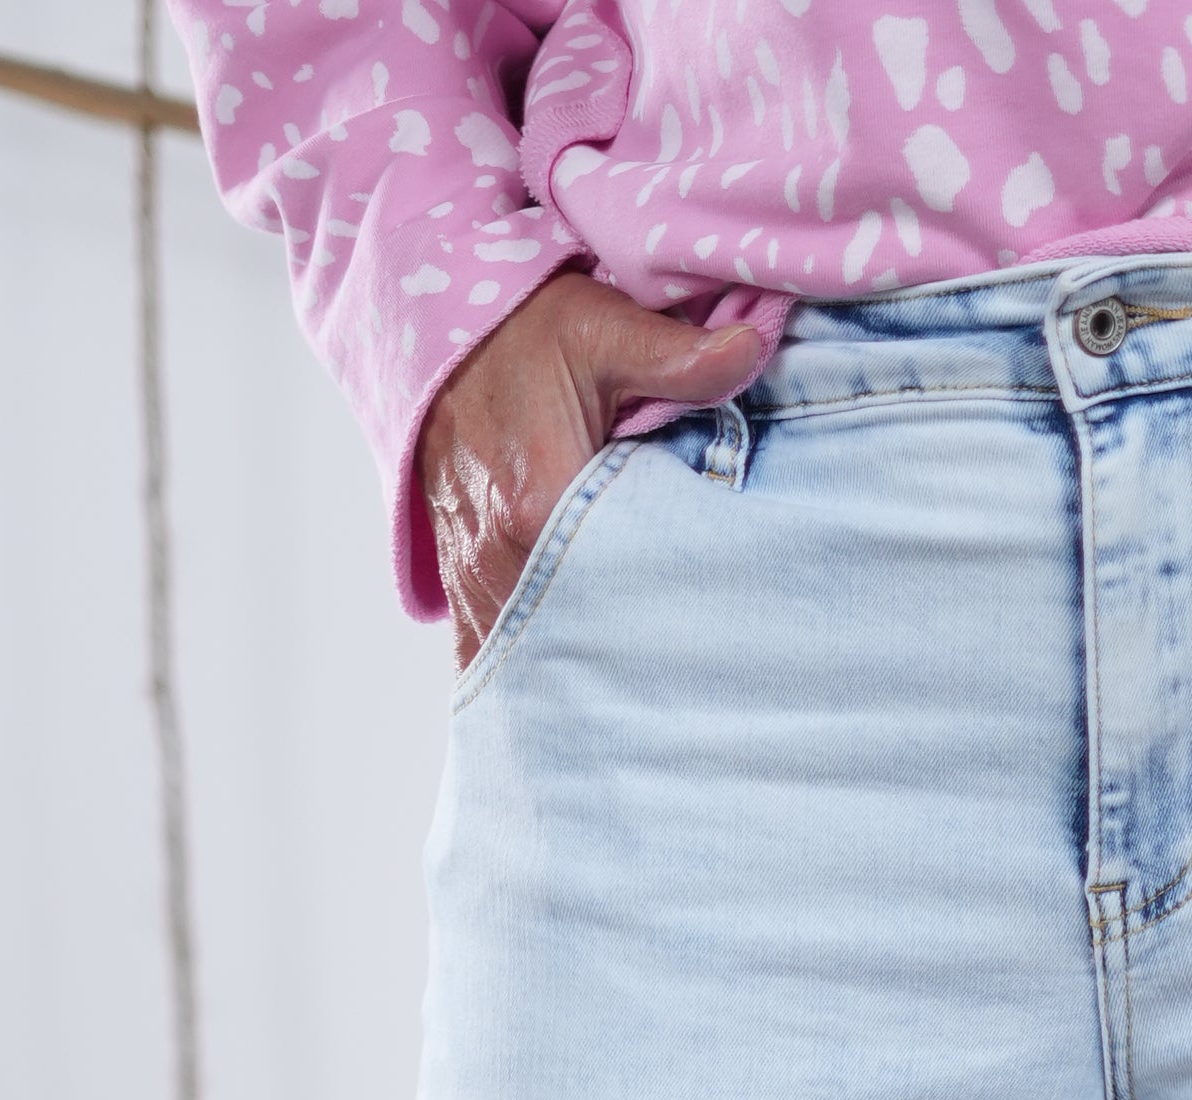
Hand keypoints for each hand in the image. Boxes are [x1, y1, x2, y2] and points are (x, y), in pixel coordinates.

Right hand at [418, 272, 767, 667]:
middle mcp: (500, 557)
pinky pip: (502, 653)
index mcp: (539, 503)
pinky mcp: (465, 589)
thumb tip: (747, 352)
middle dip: (642, 644)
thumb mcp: (603, 328)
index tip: (722, 608)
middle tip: (698, 653)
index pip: (625, 583)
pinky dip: (547, 666)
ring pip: (548, 655)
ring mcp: (475, 580)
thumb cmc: (526, 332)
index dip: (678, 600)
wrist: (444, 342)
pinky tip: (586, 678)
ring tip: (651, 670)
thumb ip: (677, 356)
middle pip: (589, 633)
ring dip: (596, 660)